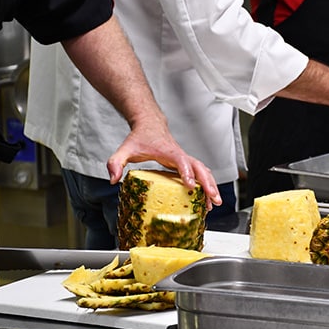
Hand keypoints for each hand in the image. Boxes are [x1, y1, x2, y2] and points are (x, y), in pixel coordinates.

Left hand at [106, 114, 221, 210]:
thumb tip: (113, 180)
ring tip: (215, 203)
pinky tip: (207, 199)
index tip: (189, 186)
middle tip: (213, 199)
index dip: (186, 173)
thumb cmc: (139, 138)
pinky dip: (206, 185)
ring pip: (204, 171)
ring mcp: (185, 159)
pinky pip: (200, 174)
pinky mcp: (186, 164)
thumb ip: (116, 162)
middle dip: (208, 184)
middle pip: (200, 168)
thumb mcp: (125, 149)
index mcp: (169, 151)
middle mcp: (181, 155)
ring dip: (211, 186)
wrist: (150, 125)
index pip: (181, 161)